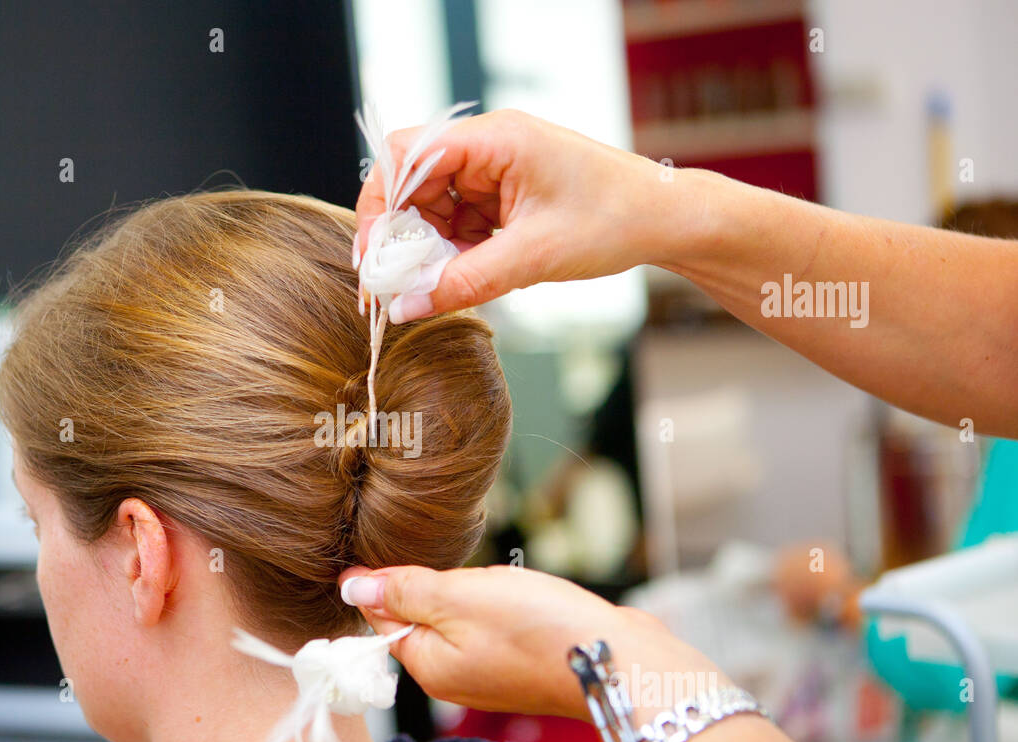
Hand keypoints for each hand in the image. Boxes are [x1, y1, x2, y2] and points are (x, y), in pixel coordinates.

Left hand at [338, 564, 728, 725]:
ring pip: (458, 618)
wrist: (622, 661)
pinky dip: (500, 604)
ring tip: (499, 585)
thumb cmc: (540, 630)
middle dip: (435, 585)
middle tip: (466, 570)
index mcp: (428, 667)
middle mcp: (452, 679)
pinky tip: (522, 597)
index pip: (382, 618)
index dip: (386, 579)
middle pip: (420, 617)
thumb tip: (351, 587)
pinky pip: (492, 625)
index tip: (406, 551)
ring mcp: (489, 674)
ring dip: (470, 591)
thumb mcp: (460, 598)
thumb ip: (404, 592)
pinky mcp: (521, 663)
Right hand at [353, 108, 687, 322]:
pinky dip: (453, 252)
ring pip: (432, 208)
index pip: (406, 155)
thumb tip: (404, 307)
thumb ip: (463, 282)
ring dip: (429, 249)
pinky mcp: (502, 194)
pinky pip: (457, 221)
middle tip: (395, 285)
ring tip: (439, 285)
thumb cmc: (612, 220)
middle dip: (401, 236)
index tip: (373, 255)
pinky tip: (465, 276)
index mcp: (494, 139)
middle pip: (411, 184)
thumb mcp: (533, 258)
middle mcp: (487, 146)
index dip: (378, 205)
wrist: (664, 221)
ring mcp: (494, 170)